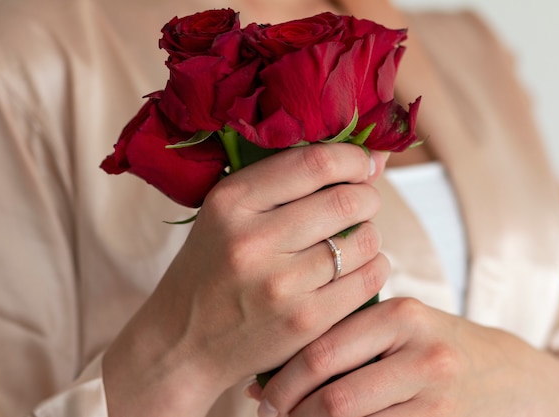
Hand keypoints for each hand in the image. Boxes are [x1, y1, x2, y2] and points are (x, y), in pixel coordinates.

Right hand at [102, 144, 390, 415]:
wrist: (184, 343)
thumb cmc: (212, 270)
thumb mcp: (226, 215)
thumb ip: (284, 182)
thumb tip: (371, 160)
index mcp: (231, 201)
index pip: (314, 162)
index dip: (352, 158)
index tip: (362, 163)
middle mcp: (253, 240)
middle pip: (347, 200)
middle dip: (368, 197)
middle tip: (363, 203)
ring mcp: (280, 284)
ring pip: (365, 240)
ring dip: (370, 233)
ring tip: (353, 239)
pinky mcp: (304, 321)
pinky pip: (368, 279)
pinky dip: (374, 266)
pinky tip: (356, 268)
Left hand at [257, 297, 558, 416]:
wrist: (506, 375)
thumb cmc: (429, 347)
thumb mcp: (392, 330)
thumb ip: (338, 344)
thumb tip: (259, 387)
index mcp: (399, 314)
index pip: (322, 351)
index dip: (282, 382)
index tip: (261, 399)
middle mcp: (422, 352)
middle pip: (334, 397)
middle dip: (291, 414)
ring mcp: (438, 395)